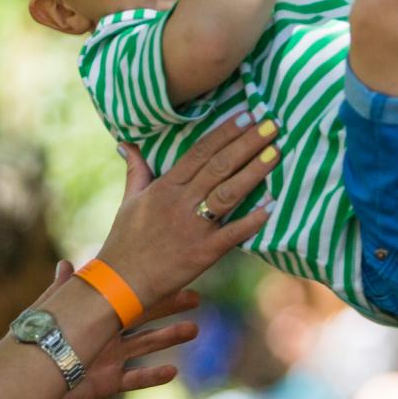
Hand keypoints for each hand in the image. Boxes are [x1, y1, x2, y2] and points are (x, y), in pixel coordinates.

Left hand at [34, 261, 200, 398]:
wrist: (26, 377)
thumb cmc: (37, 339)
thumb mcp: (51, 312)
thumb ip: (62, 290)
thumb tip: (66, 264)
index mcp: (96, 315)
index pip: (128, 297)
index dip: (149, 287)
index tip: (170, 274)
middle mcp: (107, 335)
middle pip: (144, 319)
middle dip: (168, 309)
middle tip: (195, 299)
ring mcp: (110, 359)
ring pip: (146, 346)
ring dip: (169, 338)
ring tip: (193, 329)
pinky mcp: (107, 383)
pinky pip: (135, 380)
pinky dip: (153, 377)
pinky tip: (174, 371)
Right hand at [96, 116, 277, 310]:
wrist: (121, 282)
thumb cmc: (125, 241)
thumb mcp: (129, 200)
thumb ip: (135, 170)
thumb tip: (126, 143)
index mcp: (164, 187)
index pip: (200, 152)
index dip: (224, 133)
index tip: (246, 116)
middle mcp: (180, 202)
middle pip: (219, 166)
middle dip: (248, 143)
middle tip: (273, 125)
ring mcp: (193, 227)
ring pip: (228, 193)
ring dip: (254, 172)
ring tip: (276, 153)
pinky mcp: (203, 253)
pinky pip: (232, 233)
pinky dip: (252, 220)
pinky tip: (272, 205)